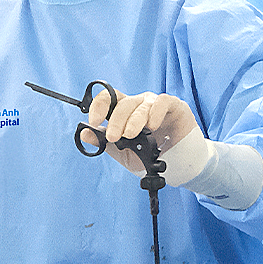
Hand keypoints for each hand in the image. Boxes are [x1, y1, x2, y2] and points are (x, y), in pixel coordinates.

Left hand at [86, 88, 200, 176]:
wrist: (177, 164)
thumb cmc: (150, 155)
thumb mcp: (123, 153)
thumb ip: (105, 143)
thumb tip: (84, 134)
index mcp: (124, 111)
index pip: (108, 99)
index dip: (98, 106)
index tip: (94, 122)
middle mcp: (139, 104)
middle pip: (123, 103)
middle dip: (116, 121)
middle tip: (115, 137)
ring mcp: (156, 104)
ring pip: (141, 104)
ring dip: (134, 120)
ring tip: (131, 135)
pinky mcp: (175, 106)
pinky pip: (162, 102)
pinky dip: (155, 113)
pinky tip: (153, 126)